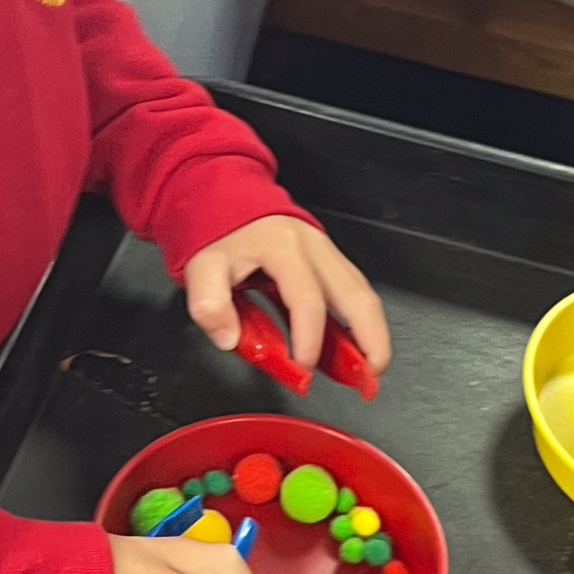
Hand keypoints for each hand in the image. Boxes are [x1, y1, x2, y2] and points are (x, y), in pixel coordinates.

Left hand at [184, 214, 390, 377]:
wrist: (228, 197)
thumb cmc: (220, 233)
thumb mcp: (201, 267)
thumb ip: (210, 305)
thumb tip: (229, 339)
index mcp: (282, 247)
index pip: (307, 300)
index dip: (310, 340)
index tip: (304, 368)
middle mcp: (313, 247)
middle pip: (357, 296)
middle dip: (370, 340)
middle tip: (368, 376)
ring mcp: (327, 252)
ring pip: (363, 295)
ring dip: (371, 334)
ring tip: (368, 369)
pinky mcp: (330, 260)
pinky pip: (355, 293)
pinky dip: (361, 323)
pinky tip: (354, 348)